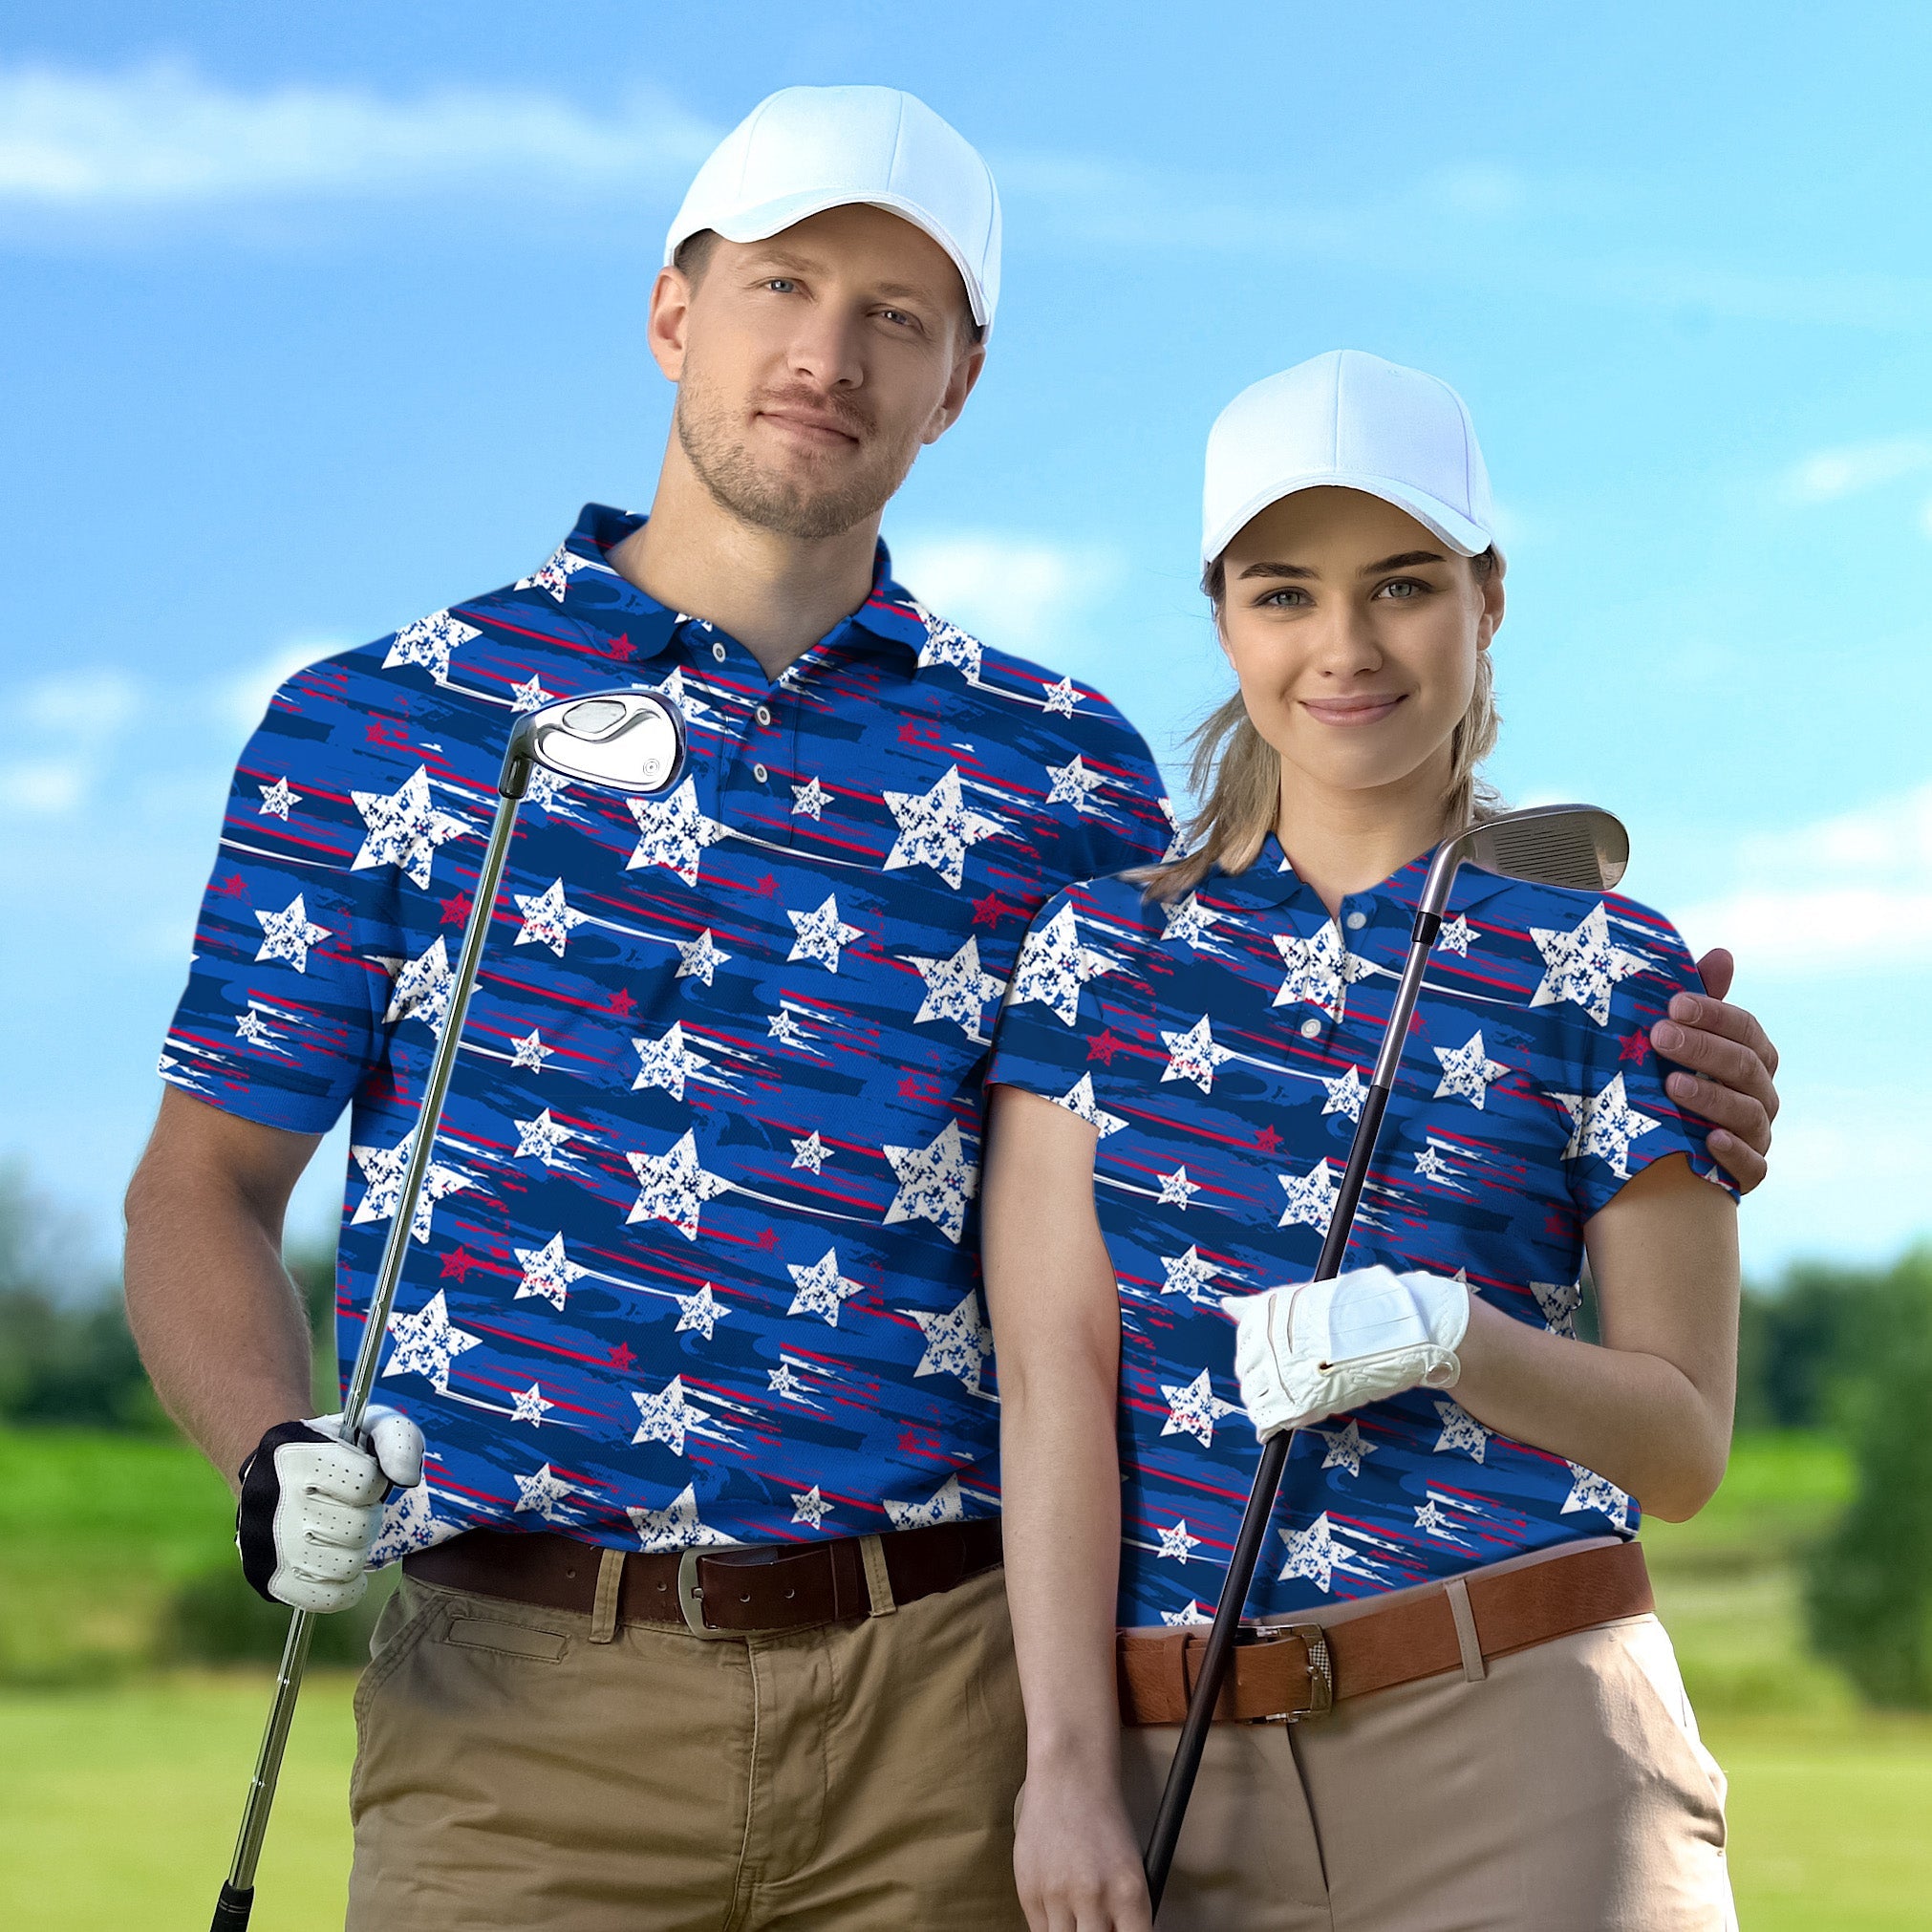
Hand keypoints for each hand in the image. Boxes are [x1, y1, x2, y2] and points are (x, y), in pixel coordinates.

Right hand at [235, 1406, 423, 1611]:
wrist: (273, 1470)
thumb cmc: (334, 1450)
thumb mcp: (370, 1427)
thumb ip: (399, 1441)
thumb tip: (407, 1478)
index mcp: (296, 1456)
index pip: (366, 1484)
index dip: (375, 1482)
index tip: (362, 1478)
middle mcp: (273, 1501)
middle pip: (357, 1529)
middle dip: (366, 1517)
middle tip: (352, 1508)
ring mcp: (265, 1546)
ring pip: (345, 1566)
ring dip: (355, 1550)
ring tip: (342, 1533)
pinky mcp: (267, 1579)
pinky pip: (327, 1599)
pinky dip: (345, 1587)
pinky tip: (341, 1564)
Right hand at [1014, 1767, 1152, 1931]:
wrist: (1068, 1778)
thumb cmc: (1103, 1820)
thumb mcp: (1130, 1867)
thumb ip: (1124, 1912)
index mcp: (1129, 1892)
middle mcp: (1094, 1897)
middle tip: (1096, 1925)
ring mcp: (1058, 1895)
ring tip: (1078, 1915)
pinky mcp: (1028, 1891)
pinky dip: (1051, 1926)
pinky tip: (1059, 1906)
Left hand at [1227, 1266, 1468, 1439]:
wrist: (1402, 1329)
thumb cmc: (1361, 1313)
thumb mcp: (1308, 1301)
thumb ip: (1264, 1310)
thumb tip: (1226, 1304)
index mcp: (1270, 1311)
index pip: (1246, 1343)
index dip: (1260, 1358)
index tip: (1278, 1363)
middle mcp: (1269, 1338)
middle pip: (1248, 1371)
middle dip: (1262, 1382)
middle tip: (1290, 1384)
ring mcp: (1283, 1370)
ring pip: (1255, 1397)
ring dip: (1267, 1403)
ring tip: (1293, 1400)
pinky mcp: (1298, 1399)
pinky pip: (1268, 1419)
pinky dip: (1270, 1425)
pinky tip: (1277, 1425)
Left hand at [1650, 948, 1778, 1193]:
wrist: (1663, 1150)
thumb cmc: (1672, 1077)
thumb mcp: (1680, 1039)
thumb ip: (1701, 1002)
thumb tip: (1723, 953)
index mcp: (1752, 1056)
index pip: (1746, 1029)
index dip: (1713, 1015)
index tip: (1672, 1005)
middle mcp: (1762, 1094)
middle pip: (1745, 1067)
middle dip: (1702, 1049)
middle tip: (1659, 1036)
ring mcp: (1758, 1134)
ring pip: (1748, 1113)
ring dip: (1712, 1097)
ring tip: (1672, 1085)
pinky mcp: (1748, 1173)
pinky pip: (1753, 1167)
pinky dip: (1734, 1153)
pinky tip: (1708, 1140)